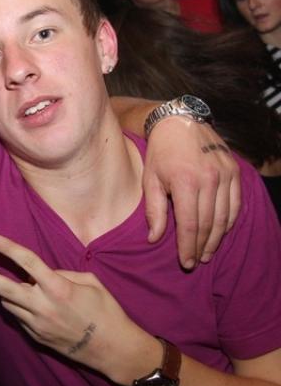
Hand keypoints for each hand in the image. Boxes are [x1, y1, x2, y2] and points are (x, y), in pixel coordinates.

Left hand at [0, 234, 152, 383]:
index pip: (27, 262)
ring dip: (7, 291)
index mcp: (58, 288)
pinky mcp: (36, 336)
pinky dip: (20, 306)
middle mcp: (42, 306)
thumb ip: (62, 274)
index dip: (8, 247)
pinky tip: (32, 304)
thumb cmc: (106, 311)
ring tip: (23, 287)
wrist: (112, 349)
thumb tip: (42, 274)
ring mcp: (37, 324)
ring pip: (8, 302)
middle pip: (3, 286)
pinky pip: (19, 316)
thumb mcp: (89, 282)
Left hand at [144, 117, 240, 268]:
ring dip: (216, 239)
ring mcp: (225, 174)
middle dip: (201, 247)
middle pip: (207, 224)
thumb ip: (154, 210)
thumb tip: (154, 238)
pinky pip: (235, 204)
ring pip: (224, 217)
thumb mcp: (150, 179)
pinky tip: (220, 232)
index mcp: (185, 182)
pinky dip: (228, 222)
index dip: (188, 247)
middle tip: (195, 261)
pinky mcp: (234, 171)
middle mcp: (209, 179)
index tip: (186, 262)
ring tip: (207, 253)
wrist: (180, 122)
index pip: (189, 225)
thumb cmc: (160, 153)